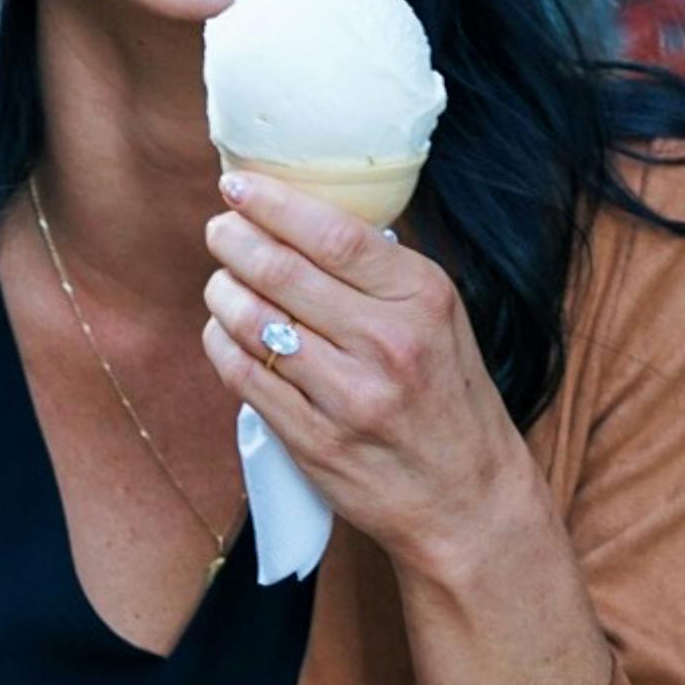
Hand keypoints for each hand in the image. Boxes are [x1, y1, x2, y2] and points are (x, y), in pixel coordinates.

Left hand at [202, 169, 524, 578]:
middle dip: (233, 240)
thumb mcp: (440, 320)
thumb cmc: (448, 399)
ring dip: (222, 290)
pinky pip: (243, 375)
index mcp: (422, 298)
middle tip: (219, 230)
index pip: (331, 233)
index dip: (272, 203)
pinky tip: (223, 329)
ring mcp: (348, 396)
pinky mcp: (314, 441)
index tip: (236, 185)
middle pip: (281, 271)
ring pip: (252, 321)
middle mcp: (387, 342)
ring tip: (220, 279)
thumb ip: (381, 274)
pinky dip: (221, 342)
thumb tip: (303, 217)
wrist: (466, 499)